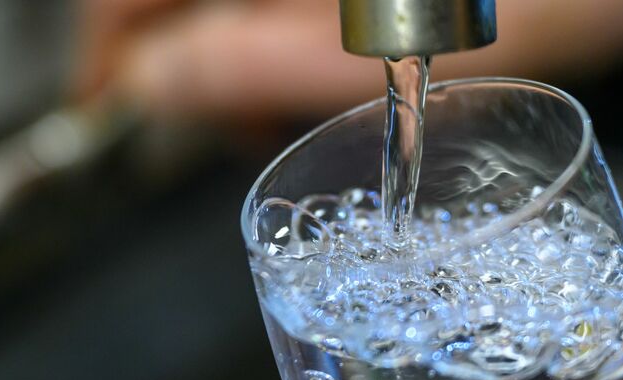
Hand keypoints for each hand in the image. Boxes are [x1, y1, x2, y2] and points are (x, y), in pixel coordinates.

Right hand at [71, 0, 622, 125]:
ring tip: (283, 101)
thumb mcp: (365, 58)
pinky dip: (266, 33)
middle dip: (183, 64)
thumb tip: (149, 83)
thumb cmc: (517, 0)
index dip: (105, 49)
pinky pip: (266, 0)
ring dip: (230, 55)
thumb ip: (245, 67)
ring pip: (223, 1)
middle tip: (228, 124)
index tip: (110, 103)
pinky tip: (306, 65)